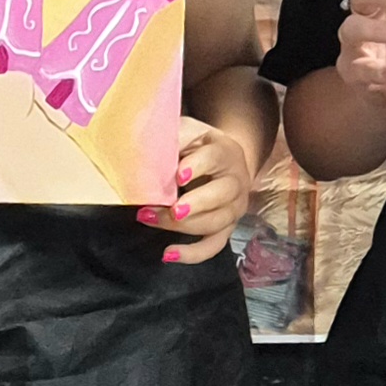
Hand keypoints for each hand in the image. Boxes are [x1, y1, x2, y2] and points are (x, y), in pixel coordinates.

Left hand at [138, 117, 253, 265]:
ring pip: (215, 222)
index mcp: (226, 152)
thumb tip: (148, 150)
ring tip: (151, 219)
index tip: (178, 175)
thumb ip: (174, 136)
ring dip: (184, 226)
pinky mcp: (226, 228)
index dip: (197, 167)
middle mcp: (236, 181)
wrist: (223, 159)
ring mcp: (234, 208)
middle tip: (170, 208)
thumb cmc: (197, 145)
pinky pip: (213, 246)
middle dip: (194, 204)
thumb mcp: (187, 131)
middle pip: (221, 195)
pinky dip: (193, 254)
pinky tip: (169, 254)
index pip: (215, 158)